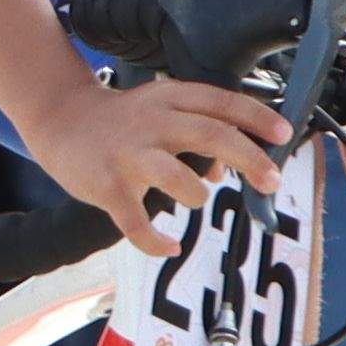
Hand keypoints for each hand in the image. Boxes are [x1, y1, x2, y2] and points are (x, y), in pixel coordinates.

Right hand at [26, 65, 284, 255]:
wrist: (60, 120)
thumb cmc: (121, 122)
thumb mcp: (160, 111)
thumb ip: (198, 131)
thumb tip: (230, 168)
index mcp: (170, 99)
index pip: (221, 102)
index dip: (256, 117)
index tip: (285, 133)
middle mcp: (152, 122)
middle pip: (211, 135)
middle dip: (249, 159)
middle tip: (271, 180)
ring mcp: (129, 154)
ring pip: (180, 179)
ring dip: (198, 195)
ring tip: (195, 198)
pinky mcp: (107, 186)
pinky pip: (138, 224)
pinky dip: (157, 242)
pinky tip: (169, 246)